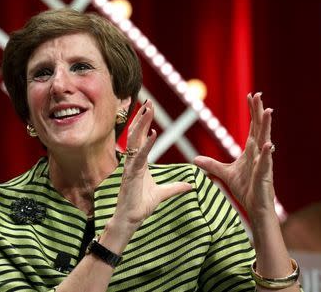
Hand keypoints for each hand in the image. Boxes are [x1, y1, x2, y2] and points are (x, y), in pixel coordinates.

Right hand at [114, 100, 191, 229]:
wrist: (131, 219)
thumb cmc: (141, 205)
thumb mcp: (163, 193)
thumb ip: (175, 188)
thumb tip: (190, 186)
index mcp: (139, 162)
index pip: (141, 137)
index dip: (145, 122)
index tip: (150, 108)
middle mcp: (133, 160)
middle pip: (136, 134)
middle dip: (142, 117)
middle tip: (148, 101)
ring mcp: (130, 166)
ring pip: (134, 140)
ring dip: (141, 124)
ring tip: (147, 109)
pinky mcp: (130, 173)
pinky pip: (139, 156)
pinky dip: (145, 145)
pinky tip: (152, 134)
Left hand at [194, 93, 275, 217]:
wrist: (254, 206)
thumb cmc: (245, 188)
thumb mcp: (224, 173)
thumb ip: (211, 164)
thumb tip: (195, 159)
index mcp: (251, 150)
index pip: (252, 127)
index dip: (252, 111)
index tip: (250, 95)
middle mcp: (259, 153)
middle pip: (259, 128)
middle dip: (258, 112)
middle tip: (258, 94)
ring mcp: (263, 163)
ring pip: (265, 141)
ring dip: (266, 127)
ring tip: (268, 111)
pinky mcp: (264, 175)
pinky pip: (265, 163)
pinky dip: (266, 154)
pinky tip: (268, 144)